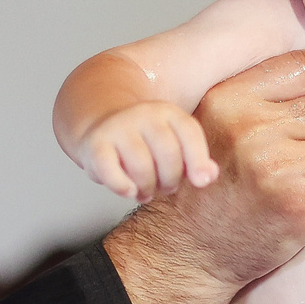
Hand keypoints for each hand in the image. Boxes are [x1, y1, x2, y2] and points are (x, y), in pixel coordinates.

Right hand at [80, 102, 217, 201]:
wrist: (101, 124)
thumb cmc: (146, 143)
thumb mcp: (175, 143)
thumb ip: (197, 160)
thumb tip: (209, 177)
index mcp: (168, 113)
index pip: (190, 133)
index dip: (198, 160)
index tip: (200, 182)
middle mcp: (144, 115)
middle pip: (168, 154)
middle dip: (170, 180)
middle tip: (164, 188)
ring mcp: (118, 127)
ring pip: (141, 167)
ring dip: (147, 188)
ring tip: (145, 191)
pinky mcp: (95, 144)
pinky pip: (110, 170)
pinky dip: (121, 186)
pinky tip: (129, 191)